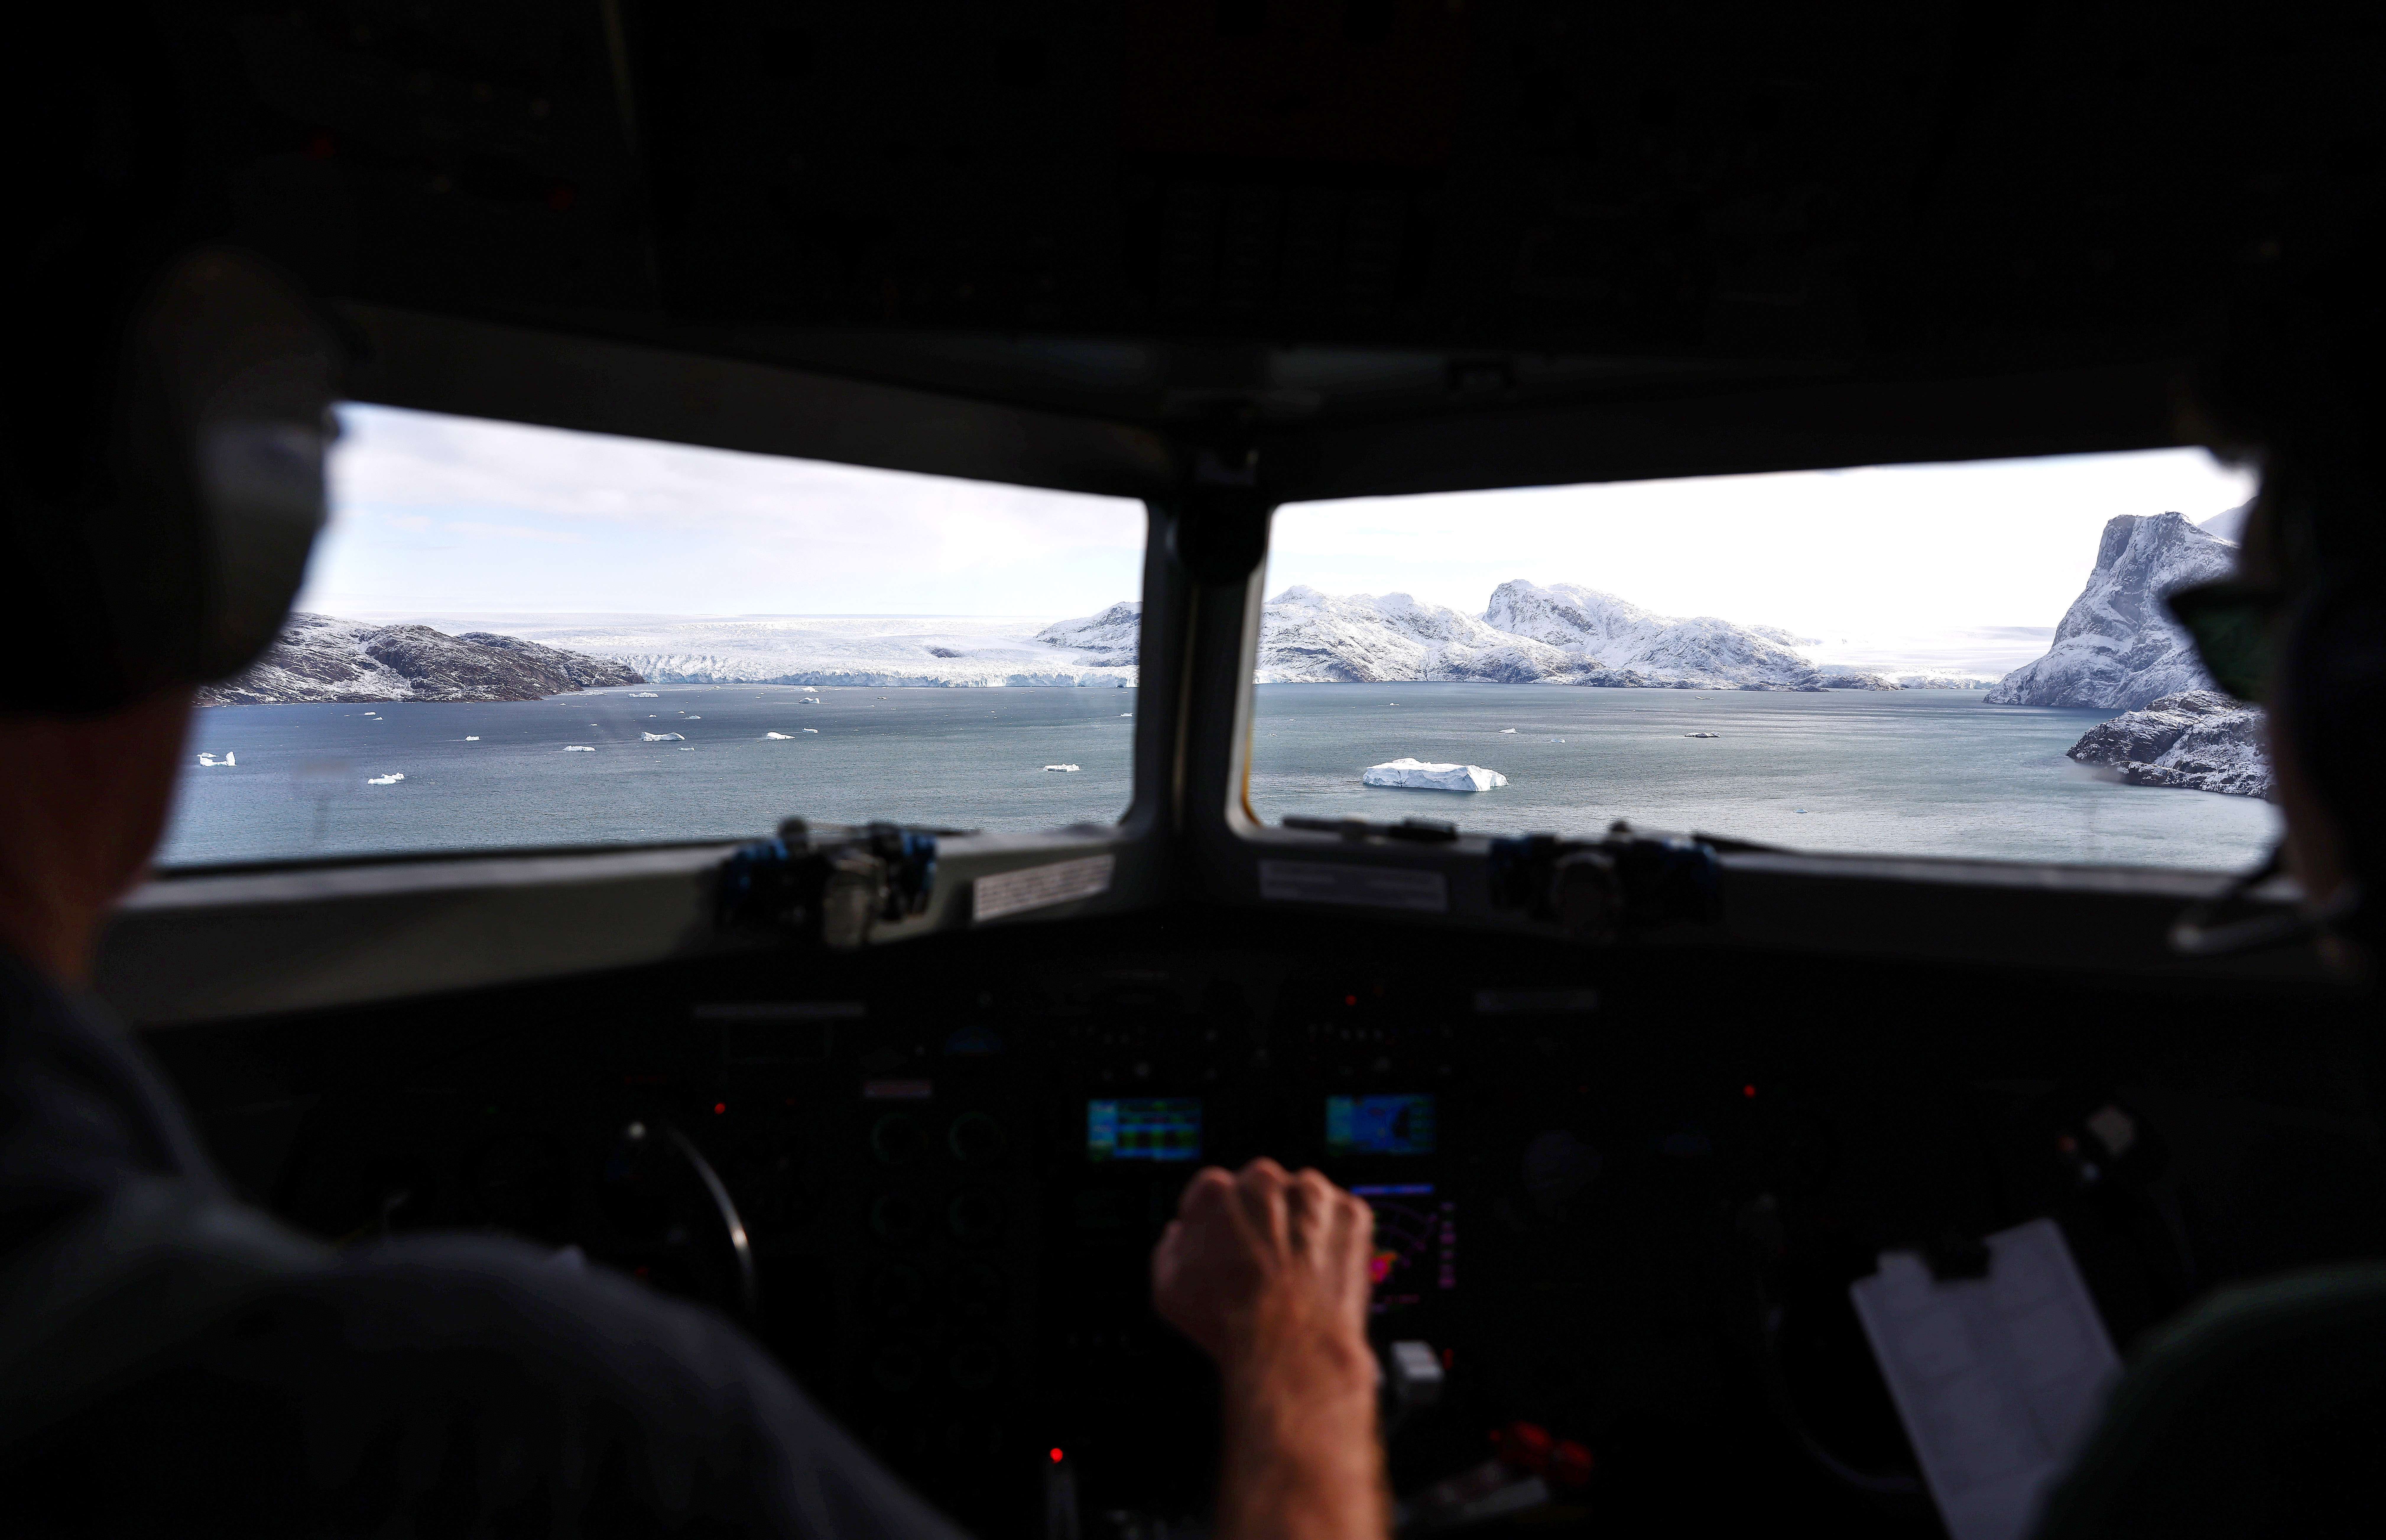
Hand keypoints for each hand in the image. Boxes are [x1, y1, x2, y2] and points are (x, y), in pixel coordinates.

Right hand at [1152, 1159, 1374, 1370]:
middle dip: (1261, 1219)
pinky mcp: (1350, 1212)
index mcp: (1215, 1190)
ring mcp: (1312, 1194)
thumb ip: (1170, 1246)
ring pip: (1302, 1199)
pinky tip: (1320, 1271)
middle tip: (1262, 1262)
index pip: (1216, 1192)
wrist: (1290, 1351)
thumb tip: (1179, 1234)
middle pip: (1261, 1190)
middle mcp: (1263, 1181)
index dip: (1221, 1224)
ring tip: (1294, 1270)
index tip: (1228, 1246)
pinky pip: (1339, 1217)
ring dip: (1299, 1224)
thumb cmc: (1229, 1323)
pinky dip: (1334, 1238)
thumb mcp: (1168, 1288)